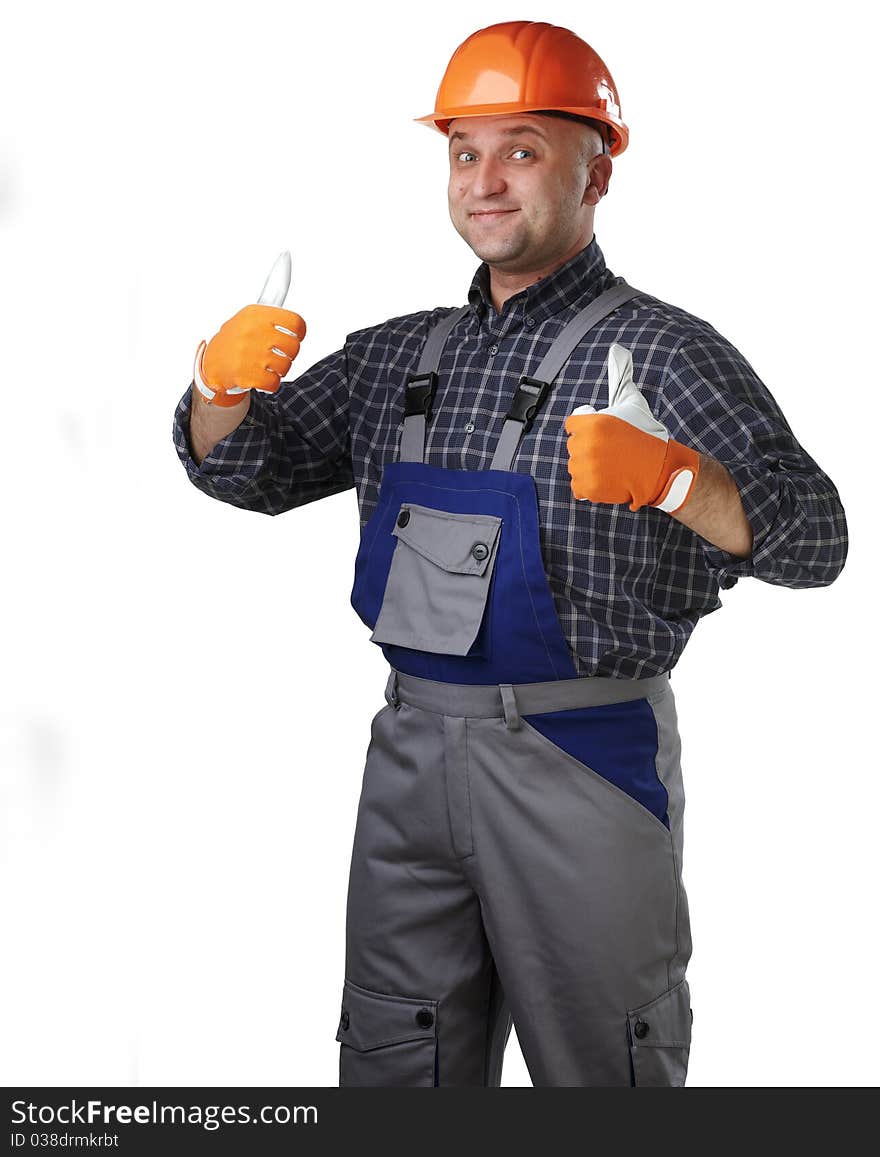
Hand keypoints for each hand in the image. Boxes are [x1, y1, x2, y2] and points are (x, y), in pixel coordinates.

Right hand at [198, 303, 306, 404]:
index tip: (296, 337)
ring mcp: (249, 353)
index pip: (295, 322)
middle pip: (294, 346)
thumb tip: (282, 284)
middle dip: (289, 354)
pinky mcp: (246, 374)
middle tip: (278, 355)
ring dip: (279, 370)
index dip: (299, 333)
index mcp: (255, 314)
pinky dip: (270, 383)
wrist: (213, 363)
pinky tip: (261, 377)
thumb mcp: (250, 319)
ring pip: (285, 366)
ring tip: (266, 366)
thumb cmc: (236, 341)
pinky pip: (274, 382)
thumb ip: (271, 315)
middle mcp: (252, 332)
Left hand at [564, 343, 699, 513]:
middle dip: (590, 448)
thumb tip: (617, 349)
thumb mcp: (632, 402)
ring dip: (589, 468)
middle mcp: (585, 445)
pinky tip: (608, 479)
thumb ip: (620, 375)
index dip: (588, 428)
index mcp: (592, 422)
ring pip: (575, 467)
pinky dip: (590, 487)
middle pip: (574, 446)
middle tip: (613, 451)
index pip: (573, 425)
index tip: (606, 434)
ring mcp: (585, 469)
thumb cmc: (647, 434)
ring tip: (612, 465)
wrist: (662, 469)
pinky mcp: (588, 489)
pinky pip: (578, 488)